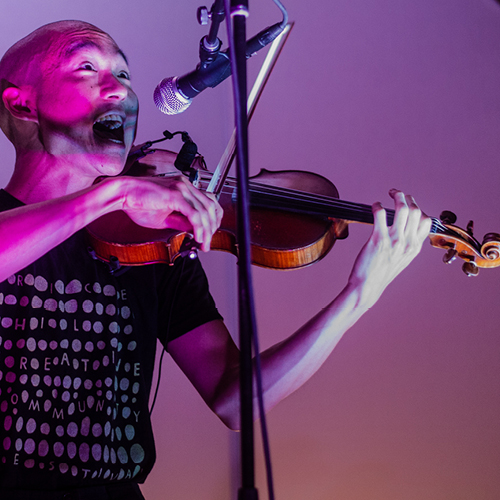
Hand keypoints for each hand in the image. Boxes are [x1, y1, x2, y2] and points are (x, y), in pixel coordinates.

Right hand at [115, 175, 222, 251]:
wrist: (122, 194)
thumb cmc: (138, 204)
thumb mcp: (165, 218)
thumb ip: (182, 223)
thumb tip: (196, 231)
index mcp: (184, 187)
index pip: (209, 202)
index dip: (213, 219)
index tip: (209, 234)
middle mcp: (186, 185)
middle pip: (211, 206)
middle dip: (213, 227)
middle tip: (207, 243)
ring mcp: (182, 188)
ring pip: (205, 211)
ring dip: (207, 231)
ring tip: (203, 244)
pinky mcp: (175, 194)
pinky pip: (194, 214)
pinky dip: (199, 228)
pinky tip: (198, 238)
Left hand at [347, 189, 431, 307]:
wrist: (368, 287)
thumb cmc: (381, 273)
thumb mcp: (402, 260)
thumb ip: (407, 245)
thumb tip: (406, 230)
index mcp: (415, 247)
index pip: (426, 221)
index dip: (418, 208)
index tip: (410, 203)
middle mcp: (407, 243)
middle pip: (415, 211)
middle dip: (407, 198)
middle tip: (397, 194)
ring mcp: (394, 241)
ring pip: (402, 209)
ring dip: (396, 196)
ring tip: (390, 193)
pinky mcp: (378, 239)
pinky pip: (381, 214)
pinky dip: (378, 206)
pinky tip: (375, 206)